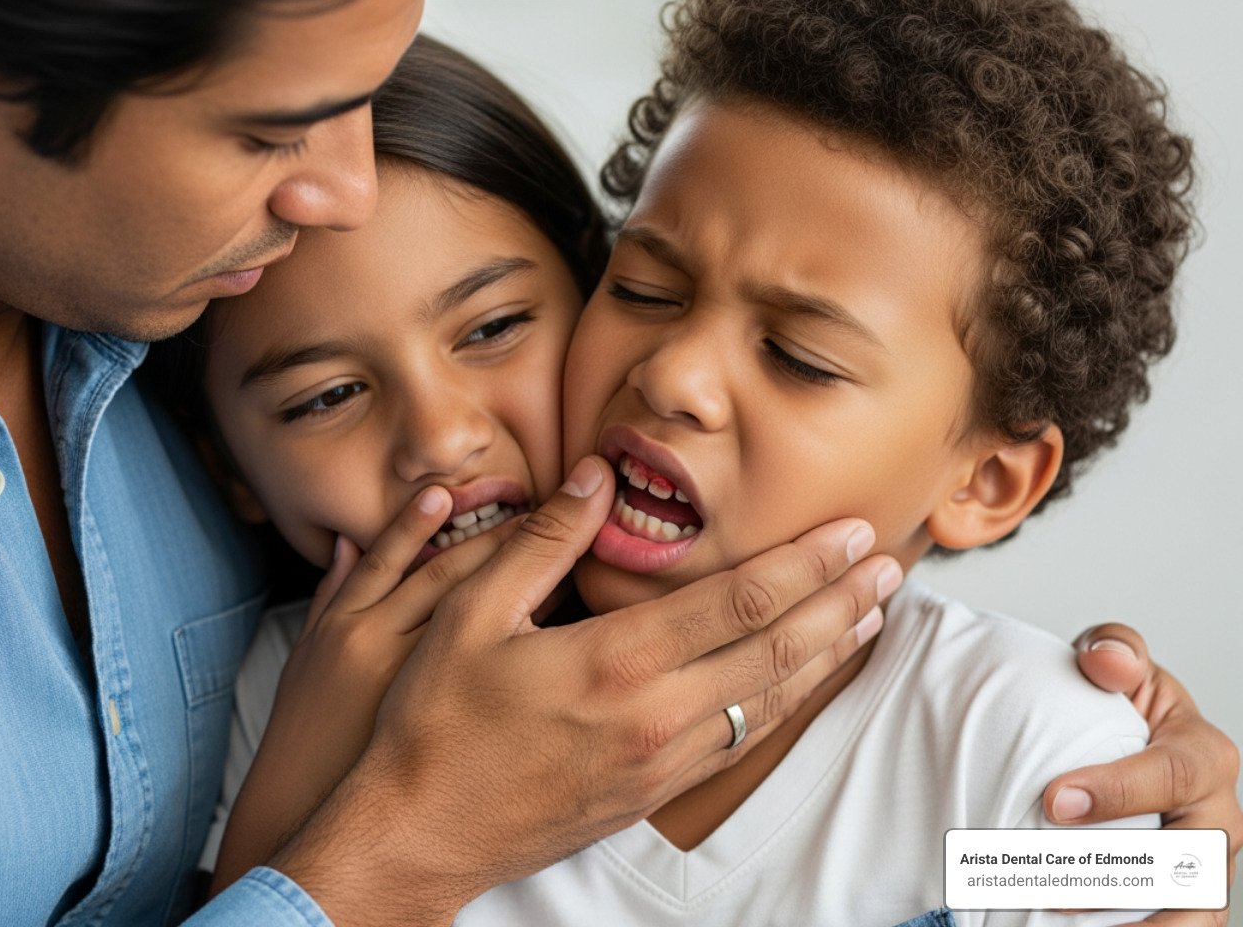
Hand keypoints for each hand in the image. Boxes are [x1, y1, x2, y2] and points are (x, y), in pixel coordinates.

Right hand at [271, 456, 899, 926]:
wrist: (419, 831)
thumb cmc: (436, 721)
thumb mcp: (470, 615)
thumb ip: (542, 541)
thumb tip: (594, 476)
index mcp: (615, 660)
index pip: (739, 601)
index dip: (805, 563)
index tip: (849, 530)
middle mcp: (654, 714)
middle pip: (775, 650)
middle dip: (839, 602)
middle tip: (888, 564)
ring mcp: (659, 760)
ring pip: (770, 702)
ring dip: (827, 655)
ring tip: (869, 616)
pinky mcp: (651, 791)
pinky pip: (739, 743)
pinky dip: (785, 705)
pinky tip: (802, 684)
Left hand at [1054, 624, 1241, 926]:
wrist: (1110, 740)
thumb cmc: (1115, 705)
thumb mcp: (1114, 664)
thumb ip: (1114, 651)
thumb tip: (1107, 660)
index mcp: (1204, 754)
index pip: (1174, 775)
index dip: (1118, 791)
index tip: (1054, 801)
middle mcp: (1216, 818)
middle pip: (1188, 860)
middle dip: (1120, 875)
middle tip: (1050, 881)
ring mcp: (1203, 869)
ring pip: (1191, 913)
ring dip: (1131, 923)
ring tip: (1066, 918)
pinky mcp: (1183, 904)